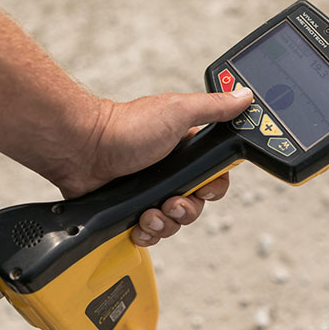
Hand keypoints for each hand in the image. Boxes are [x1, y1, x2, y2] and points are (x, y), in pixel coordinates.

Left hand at [46, 88, 252, 246]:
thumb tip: (244, 96)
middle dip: (187, 209)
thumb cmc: (127, 127)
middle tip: (171, 201)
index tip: (204, 187)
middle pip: (196, 205)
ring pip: (174, 222)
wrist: (83, 150)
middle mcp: (169, 172)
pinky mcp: (130, 210)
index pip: (214, 176)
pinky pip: (150, 232)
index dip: (214, 187)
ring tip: (149, 212)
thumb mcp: (178, 111)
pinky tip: (138, 223)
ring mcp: (149, 192)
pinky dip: (147, 232)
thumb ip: (214, 107)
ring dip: (165, 223)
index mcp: (185, 151)